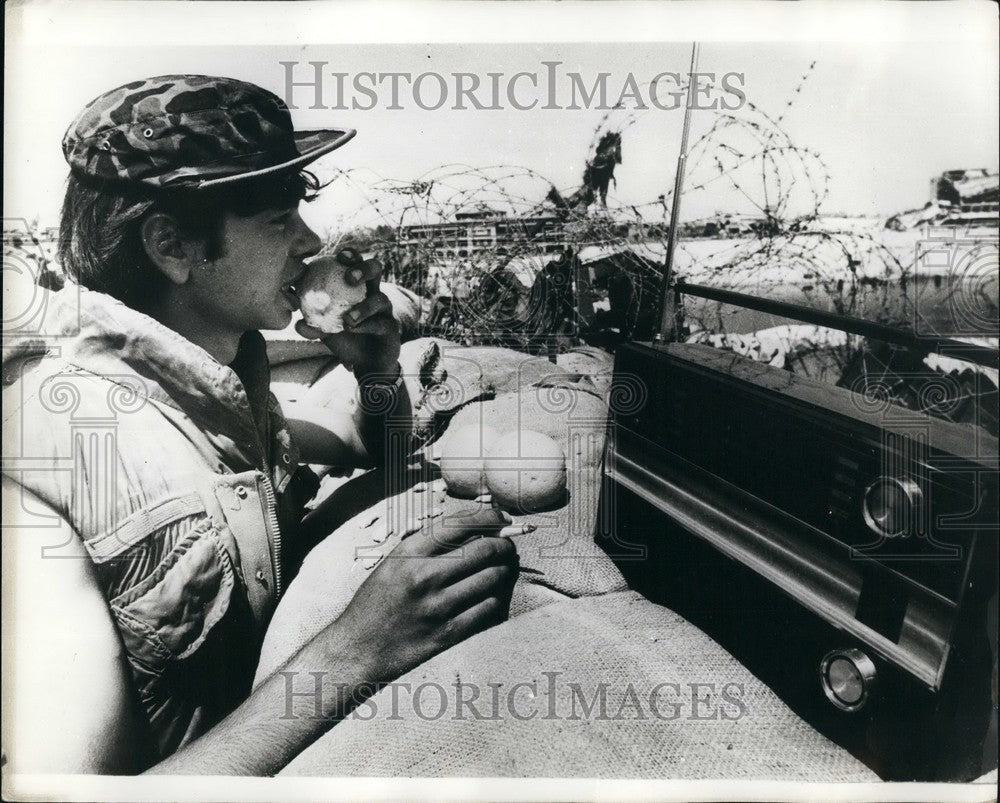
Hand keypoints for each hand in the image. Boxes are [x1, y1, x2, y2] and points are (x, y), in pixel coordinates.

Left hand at [296, 248, 400, 377]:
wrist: (365, 362)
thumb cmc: (346, 338)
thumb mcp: (326, 330)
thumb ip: (313, 324)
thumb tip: (297, 323)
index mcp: (358, 287)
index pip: (356, 263)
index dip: (350, 255)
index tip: (339, 256)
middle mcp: (374, 293)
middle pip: (376, 269)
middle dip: (364, 268)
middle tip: (349, 278)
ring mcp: (385, 310)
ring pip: (380, 299)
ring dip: (363, 307)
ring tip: (348, 319)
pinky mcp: (392, 328)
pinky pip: (381, 323)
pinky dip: (366, 325)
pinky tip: (353, 329)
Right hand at [332, 502, 518, 681]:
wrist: (358, 648)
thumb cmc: (376, 602)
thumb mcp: (393, 563)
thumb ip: (427, 546)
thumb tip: (473, 527)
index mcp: (409, 554)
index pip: (460, 524)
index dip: (489, 517)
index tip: (501, 518)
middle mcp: (424, 577)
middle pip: (484, 550)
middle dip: (504, 544)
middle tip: (507, 545)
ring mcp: (438, 607)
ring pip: (492, 578)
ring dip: (504, 570)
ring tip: (503, 568)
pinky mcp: (447, 634)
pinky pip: (488, 609)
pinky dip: (496, 598)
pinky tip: (492, 595)